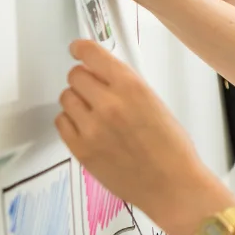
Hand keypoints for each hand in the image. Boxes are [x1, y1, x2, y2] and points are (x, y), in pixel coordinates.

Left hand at [55, 40, 233, 234]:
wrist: (172, 185)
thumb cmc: (172, 149)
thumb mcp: (156, 104)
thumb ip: (127, 87)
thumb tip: (103, 76)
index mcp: (132, 87)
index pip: (92, 55)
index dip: (82, 49)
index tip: (78, 49)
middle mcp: (109, 104)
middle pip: (75, 75)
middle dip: (84, 79)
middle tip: (94, 90)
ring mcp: (91, 128)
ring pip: (66, 97)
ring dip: (78, 101)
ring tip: (95, 114)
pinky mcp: (81, 149)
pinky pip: (62, 122)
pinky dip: (71, 122)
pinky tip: (88, 128)